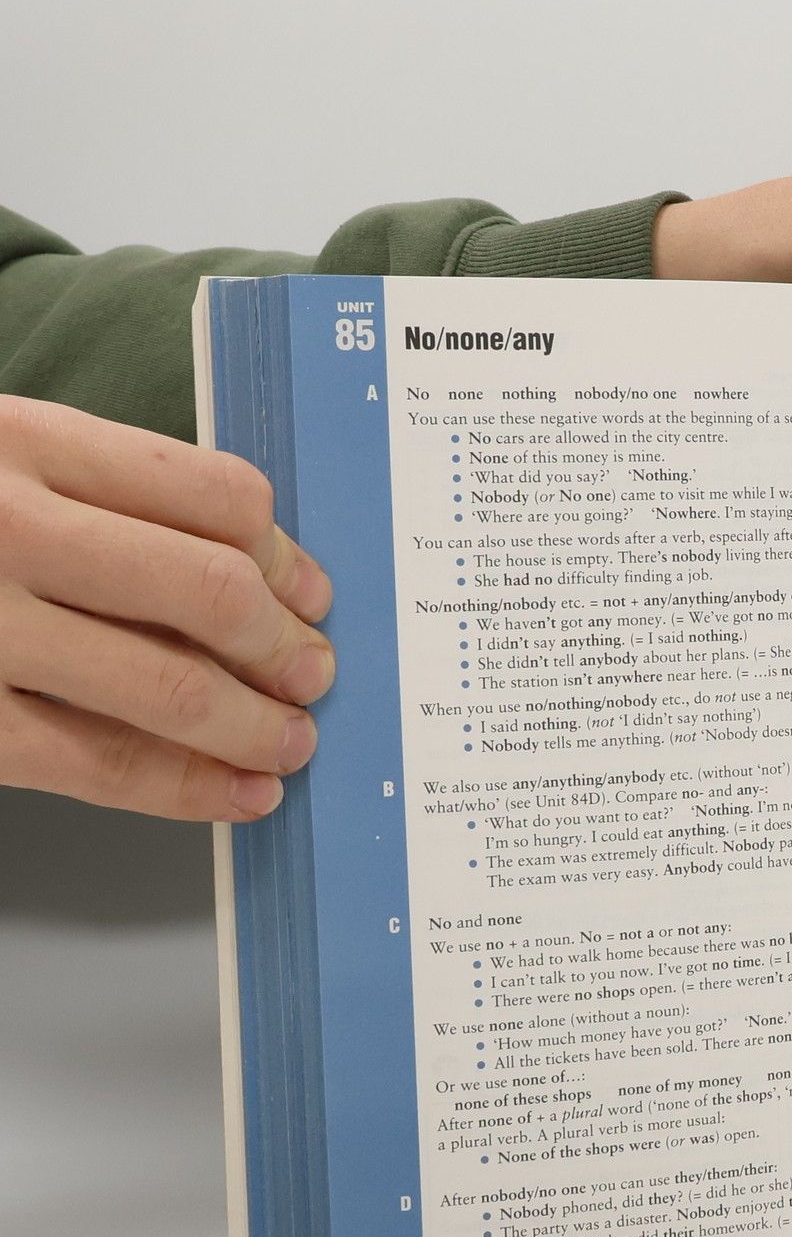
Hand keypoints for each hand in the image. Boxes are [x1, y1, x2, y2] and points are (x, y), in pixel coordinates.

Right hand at [0, 395, 333, 820]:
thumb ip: (104, 494)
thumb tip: (257, 576)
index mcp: (24, 441)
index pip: (216, 496)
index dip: (287, 558)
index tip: (312, 595)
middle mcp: (4, 527)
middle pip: (212, 593)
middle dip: (288, 650)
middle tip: (315, 677)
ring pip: (168, 688)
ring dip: (256, 728)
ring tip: (291, 743)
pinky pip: (97, 763)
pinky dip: (188, 788)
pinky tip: (238, 794)